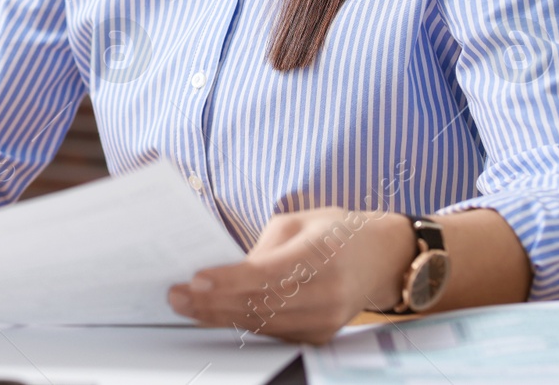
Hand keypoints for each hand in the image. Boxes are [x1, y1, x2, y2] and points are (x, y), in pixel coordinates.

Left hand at [167, 208, 414, 343]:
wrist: (382, 258)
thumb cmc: (334, 232)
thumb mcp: (298, 223)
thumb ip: (262, 248)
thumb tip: (224, 272)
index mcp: (321, 256)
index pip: (266, 275)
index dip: (228, 281)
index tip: (195, 279)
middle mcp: (327, 294)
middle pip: (259, 305)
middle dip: (212, 303)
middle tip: (176, 297)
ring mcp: (326, 321)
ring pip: (262, 324)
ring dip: (219, 317)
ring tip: (186, 306)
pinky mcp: (320, 335)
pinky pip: (272, 332)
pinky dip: (240, 324)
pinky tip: (214, 315)